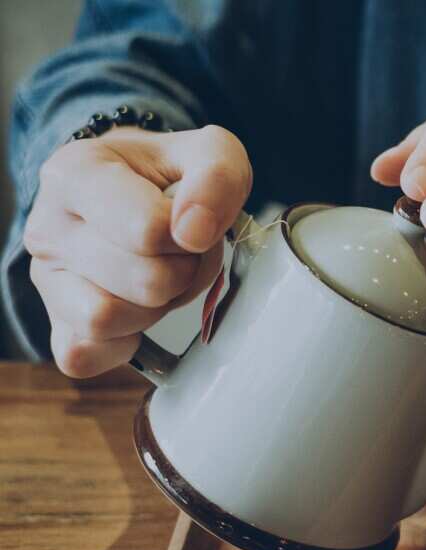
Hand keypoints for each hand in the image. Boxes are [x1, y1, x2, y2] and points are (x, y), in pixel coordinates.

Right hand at [24, 126, 252, 377]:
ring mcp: (45, 279)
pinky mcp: (54, 323)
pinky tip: (139, 309)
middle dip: (184, 272)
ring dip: (156, 308)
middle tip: (185, 253)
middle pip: (143, 281)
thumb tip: (194, 233)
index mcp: (74, 173)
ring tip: (162, 277)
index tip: (194, 223)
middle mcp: (46, 226)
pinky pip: (84, 355)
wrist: (133, 190)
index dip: (191, 236)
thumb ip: (216, 177)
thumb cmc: (168, 175)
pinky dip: (124, 341)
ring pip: (106, 320)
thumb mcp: (207, 153)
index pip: (147, 229)